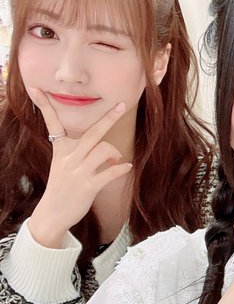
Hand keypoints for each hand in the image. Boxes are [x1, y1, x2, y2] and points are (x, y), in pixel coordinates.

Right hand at [28, 88, 132, 247]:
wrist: (52, 214)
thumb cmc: (62, 187)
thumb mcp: (62, 164)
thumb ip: (75, 150)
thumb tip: (100, 144)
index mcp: (60, 150)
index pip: (52, 123)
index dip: (45, 106)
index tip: (37, 88)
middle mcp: (69, 158)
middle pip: (91, 132)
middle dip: (108, 117)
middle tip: (122, 104)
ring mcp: (78, 172)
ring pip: (103, 149)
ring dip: (114, 153)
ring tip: (115, 161)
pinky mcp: (88, 186)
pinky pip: (109, 172)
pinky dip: (121, 169)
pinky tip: (126, 167)